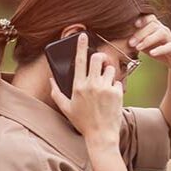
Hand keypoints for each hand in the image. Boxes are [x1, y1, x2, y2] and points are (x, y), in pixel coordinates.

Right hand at [49, 32, 123, 147]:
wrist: (101, 135)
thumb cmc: (82, 122)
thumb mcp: (66, 108)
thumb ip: (56, 92)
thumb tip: (52, 79)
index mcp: (78, 86)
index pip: (79, 60)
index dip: (81, 46)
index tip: (84, 35)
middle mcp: (92, 84)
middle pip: (98, 59)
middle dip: (99, 58)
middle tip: (99, 64)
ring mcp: (106, 88)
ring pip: (110, 69)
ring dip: (108, 73)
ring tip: (104, 86)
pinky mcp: (118, 93)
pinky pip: (118, 81)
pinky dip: (115, 86)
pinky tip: (111, 97)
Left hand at [128, 14, 170, 72]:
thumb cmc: (160, 50)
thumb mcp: (146, 44)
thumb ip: (136, 40)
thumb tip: (117, 38)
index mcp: (157, 28)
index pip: (150, 18)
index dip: (142, 19)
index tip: (132, 25)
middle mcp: (164, 30)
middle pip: (153, 25)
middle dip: (140, 33)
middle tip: (130, 43)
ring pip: (161, 33)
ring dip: (148, 39)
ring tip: (138, 47)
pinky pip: (169, 47)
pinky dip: (160, 49)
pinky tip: (152, 53)